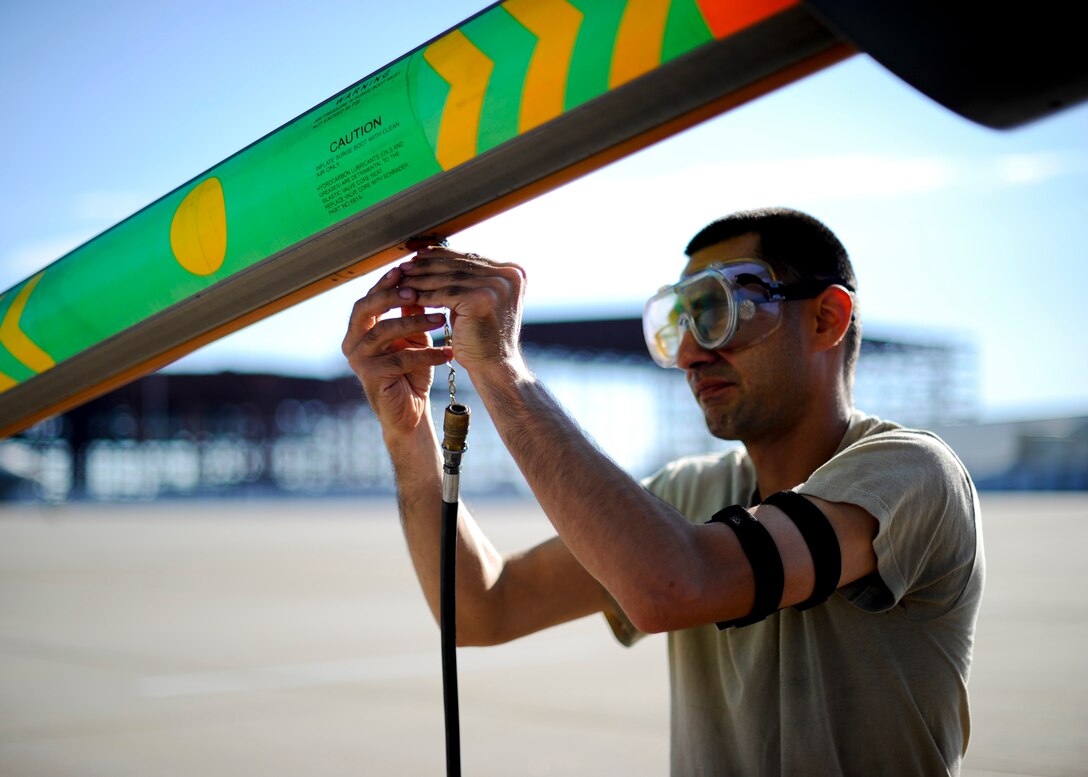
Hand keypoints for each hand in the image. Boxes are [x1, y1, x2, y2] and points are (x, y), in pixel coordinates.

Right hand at [342, 265, 450, 439]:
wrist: (411, 411)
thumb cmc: (412, 372)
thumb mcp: (413, 337)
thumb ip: (411, 313)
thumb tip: (420, 281)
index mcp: (359, 329)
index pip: (368, 299)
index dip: (385, 283)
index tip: (405, 269)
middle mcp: (352, 343)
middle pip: (365, 309)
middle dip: (390, 296)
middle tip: (416, 291)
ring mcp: (358, 360)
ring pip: (384, 332)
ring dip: (415, 322)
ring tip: (442, 319)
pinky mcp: (371, 377)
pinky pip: (401, 358)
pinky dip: (428, 354)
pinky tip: (447, 352)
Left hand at [395, 247, 527, 376]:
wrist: (495, 366)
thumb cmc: (484, 336)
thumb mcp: (478, 301)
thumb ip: (467, 279)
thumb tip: (436, 255)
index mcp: (513, 272)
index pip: (470, 258)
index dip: (442, 255)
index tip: (418, 255)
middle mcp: (509, 275)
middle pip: (459, 265)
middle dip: (429, 265)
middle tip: (405, 265)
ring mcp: (496, 286)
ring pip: (449, 278)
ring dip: (422, 279)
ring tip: (402, 280)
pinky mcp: (480, 299)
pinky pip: (444, 294)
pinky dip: (425, 295)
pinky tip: (409, 297)